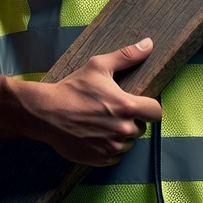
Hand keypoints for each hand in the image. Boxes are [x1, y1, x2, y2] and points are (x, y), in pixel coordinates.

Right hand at [21, 39, 162, 165]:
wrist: (46, 113)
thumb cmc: (73, 88)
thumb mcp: (99, 66)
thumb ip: (127, 56)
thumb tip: (148, 44)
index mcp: (126, 106)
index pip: (156, 112)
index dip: (150, 107)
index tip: (140, 104)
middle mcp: (122, 129)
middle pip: (141, 127)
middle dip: (131, 120)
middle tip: (112, 111)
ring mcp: (112, 146)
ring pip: (129, 142)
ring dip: (121, 134)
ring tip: (103, 122)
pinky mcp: (101, 159)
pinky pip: (116, 155)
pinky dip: (110, 147)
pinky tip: (96, 135)